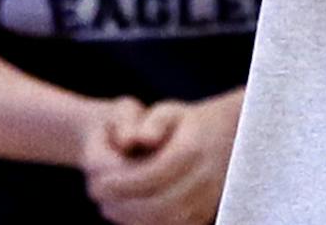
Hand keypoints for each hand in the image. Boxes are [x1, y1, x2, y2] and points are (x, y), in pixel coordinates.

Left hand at [84, 93, 243, 224]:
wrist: (229, 141)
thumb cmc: (188, 126)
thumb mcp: (169, 112)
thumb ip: (151, 123)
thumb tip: (134, 141)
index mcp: (192, 151)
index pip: (153, 174)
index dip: (122, 183)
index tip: (96, 183)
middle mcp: (204, 180)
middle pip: (159, 204)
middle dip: (123, 205)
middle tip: (98, 197)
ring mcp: (208, 202)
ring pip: (167, 221)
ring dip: (132, 218)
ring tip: (108, 206)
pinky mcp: (205, 217)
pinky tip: (128, 213)